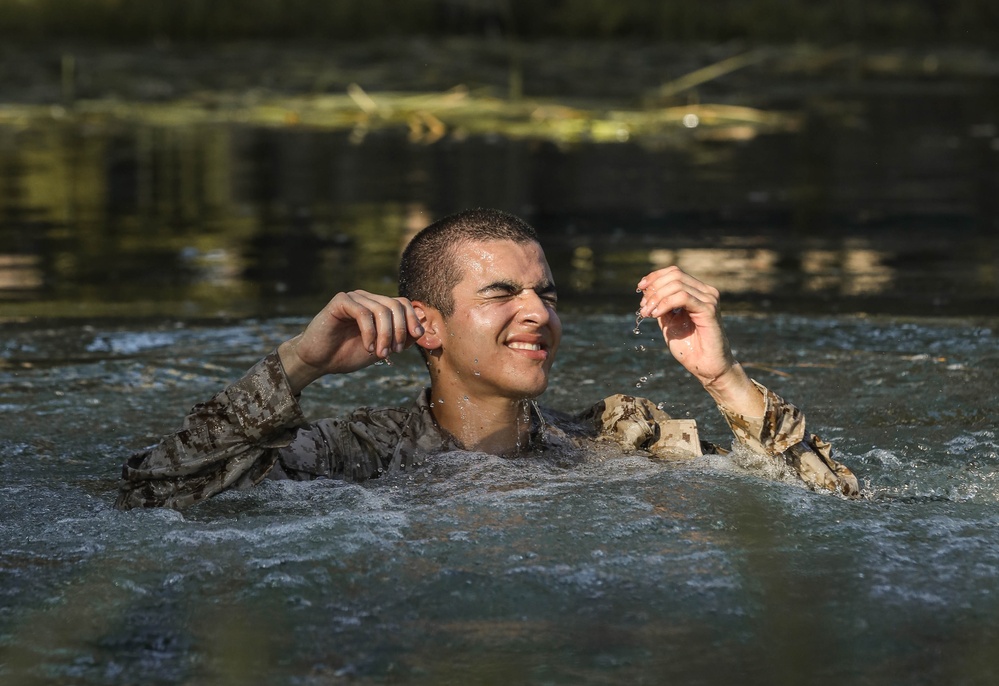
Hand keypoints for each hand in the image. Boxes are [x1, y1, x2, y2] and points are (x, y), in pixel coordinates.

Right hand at [278, 290, 423, 393]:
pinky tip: (368, 347)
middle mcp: (367, 298)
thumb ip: (402, 338)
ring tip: (380, 354)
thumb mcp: (382, 348)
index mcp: (378, 306)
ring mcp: (354, 298)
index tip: (411, 342)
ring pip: (381, 310)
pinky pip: (363, 313)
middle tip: (395, 352)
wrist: (320, 361)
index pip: (403, 304)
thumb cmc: (349, 354)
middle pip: (395, 305)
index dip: (412, 320)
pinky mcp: (340, 301)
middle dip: (400, 331)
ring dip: (385, 335)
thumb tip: (422, 326)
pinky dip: (369, 332)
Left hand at [637, 266, 762, 415]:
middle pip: (674, 275)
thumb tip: (647, 292)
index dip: (655, 277)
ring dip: (656, 298)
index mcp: (698, 292)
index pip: (674, 272)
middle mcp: (706, 292)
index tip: (640, 288)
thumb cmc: (689, 347)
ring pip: (677, 284)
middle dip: (654, 289)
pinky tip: (656, 314)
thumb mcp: (669, 322)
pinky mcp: (709, 310)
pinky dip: (664, 303)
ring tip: (647, 313)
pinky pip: (682, 297)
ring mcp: (709, 300)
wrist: (706, 366)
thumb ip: (661, 306)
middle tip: (643, 307)